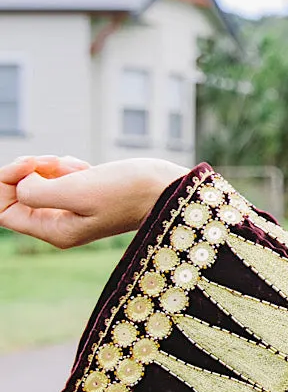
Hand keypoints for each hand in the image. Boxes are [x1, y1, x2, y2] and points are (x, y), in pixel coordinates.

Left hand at [0, 155, 186, 247]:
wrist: (167, 188)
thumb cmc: (129, 191)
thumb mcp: (81, 190)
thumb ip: (41, 192)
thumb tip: (22, 185)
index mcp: (55, 231)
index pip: (4, 210)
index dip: (6, 182)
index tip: (29, 164)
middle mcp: (59, 225)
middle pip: (16, 195)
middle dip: (27, 171)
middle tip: (50, 160)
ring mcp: (71, 210)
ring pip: (36, 182)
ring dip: (48, 166)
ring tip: (77, 166)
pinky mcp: (84, 195)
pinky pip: (56, 178)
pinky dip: (63, 166)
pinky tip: (85, 167)